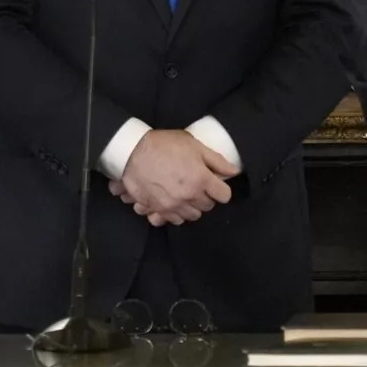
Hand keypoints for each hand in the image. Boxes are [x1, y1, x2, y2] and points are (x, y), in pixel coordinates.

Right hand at [111, 129, 235, 225]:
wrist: (132, 152)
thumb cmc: (164, 145)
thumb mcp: (194, 145)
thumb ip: (217, 161)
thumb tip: (234, 171)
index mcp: (201, 179)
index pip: (224, 195)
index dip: (221, 188)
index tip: (216, 184)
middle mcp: (189, 196)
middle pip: (208, 207)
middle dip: (206, 197)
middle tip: (199, 185)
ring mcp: (173, 206)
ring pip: (192, 216)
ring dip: (192, 207)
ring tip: (185, 194)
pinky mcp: (158, 210)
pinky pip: (174, 220)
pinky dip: (176, 213)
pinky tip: (173, 202)